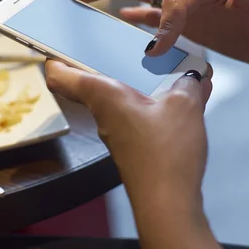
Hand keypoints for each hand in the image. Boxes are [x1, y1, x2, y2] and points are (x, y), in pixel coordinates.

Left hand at [46, 61, 244, 248]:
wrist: (167, 204)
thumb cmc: (165, 152)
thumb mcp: (183, 106)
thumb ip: (188, 84)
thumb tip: (193, 75)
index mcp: (104, 95)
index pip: (61, 75)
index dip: (55, 57)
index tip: (57, 44)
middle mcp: (104, 113)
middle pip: (92, 83)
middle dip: (106, 62)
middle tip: (123, 44)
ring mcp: (118, 132)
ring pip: (120, 100)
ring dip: (138, 84)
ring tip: (167, 67)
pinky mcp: (134, 147)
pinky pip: (139, 116)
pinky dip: (154, 104)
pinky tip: (181, 100)